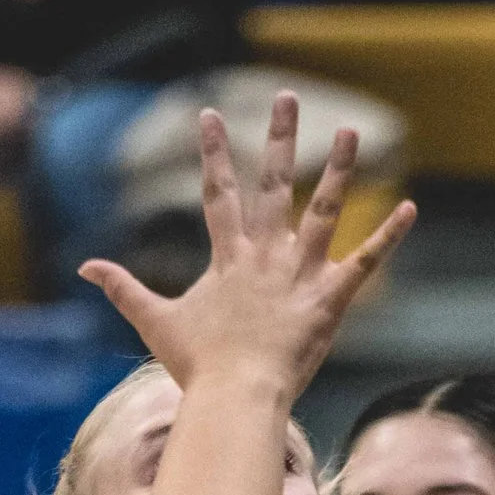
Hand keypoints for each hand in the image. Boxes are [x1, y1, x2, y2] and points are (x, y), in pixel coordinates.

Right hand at [81, 96, 415, 397]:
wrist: (236, 397)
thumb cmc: (198, 366)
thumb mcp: (155, 322)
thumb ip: (123, 289)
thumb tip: (84, 267)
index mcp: (229, 258)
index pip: (219, 194)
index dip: (213, 153)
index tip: (207, 115)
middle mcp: (266, 255)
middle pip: (273, 184)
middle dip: (279, 137)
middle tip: (287, 96)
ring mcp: (299, 274)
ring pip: (323, 211)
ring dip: (338, 170)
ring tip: (350, 131)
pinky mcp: (329, 300)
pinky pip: (364, 263)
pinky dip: (388, 237)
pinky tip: (410, 208)